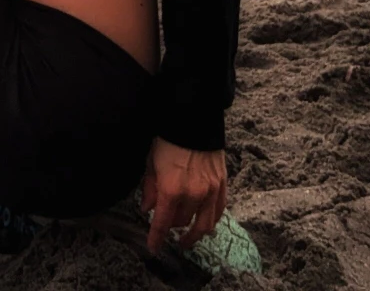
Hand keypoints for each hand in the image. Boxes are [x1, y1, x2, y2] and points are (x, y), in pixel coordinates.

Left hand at [139, 138, 226, 252]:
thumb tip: (147, 208)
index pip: (163, 223)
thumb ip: (150, 189)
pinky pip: (219, 211)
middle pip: (182, 222)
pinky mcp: (222, 184)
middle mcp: (193, 194)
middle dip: (172, 227)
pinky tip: (205, 225)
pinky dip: (211, 221)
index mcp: (172, 190)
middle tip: (166, 226)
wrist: (193, 121)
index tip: (153, 248)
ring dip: (194, 234)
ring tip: (187, 240)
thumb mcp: (151, 163)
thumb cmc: (168, 140)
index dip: (156, 238)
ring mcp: (211, 191)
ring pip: (204, 224)